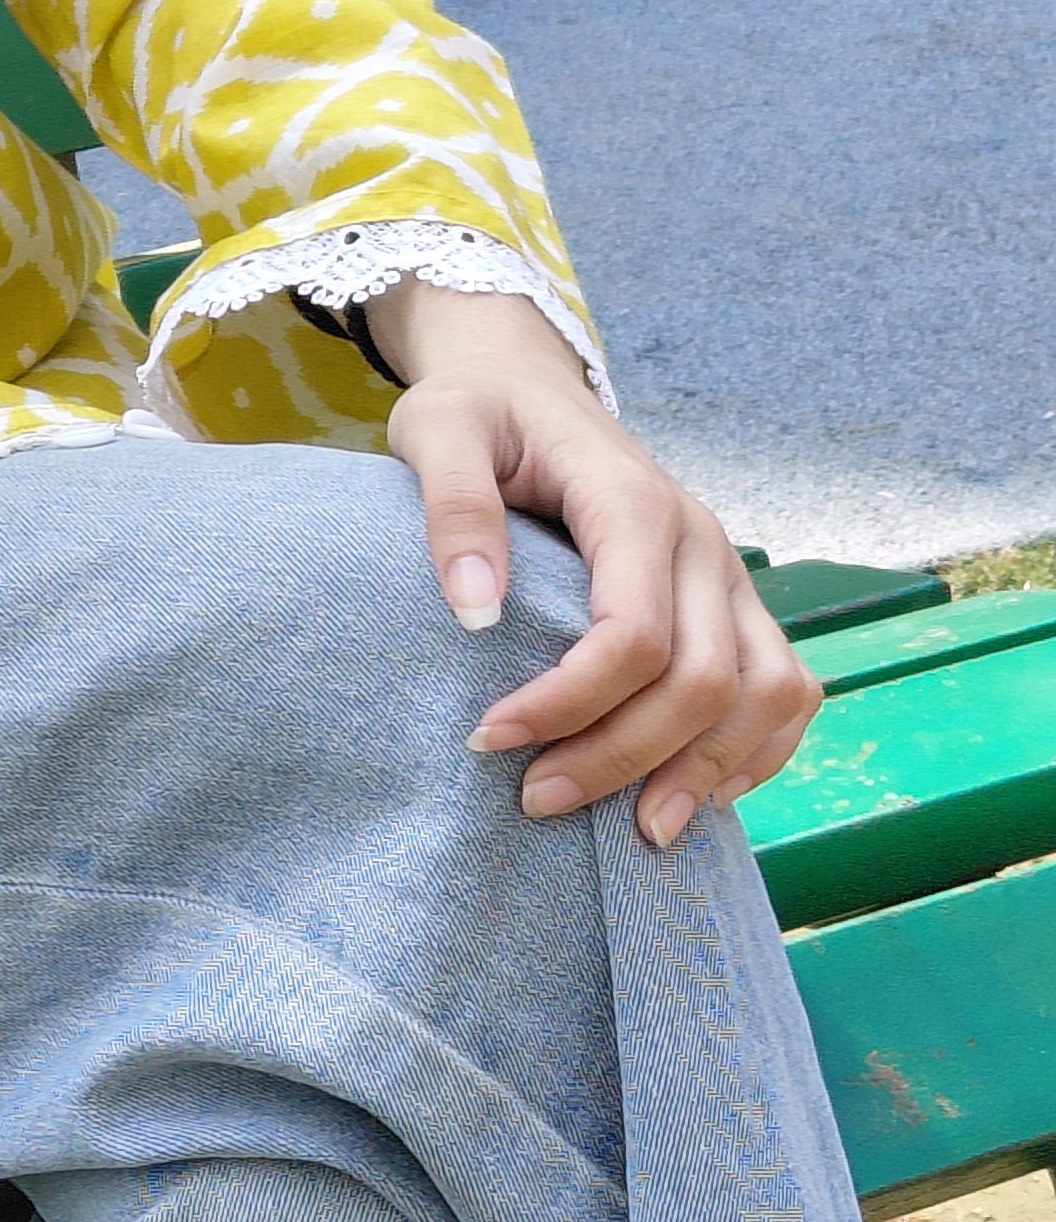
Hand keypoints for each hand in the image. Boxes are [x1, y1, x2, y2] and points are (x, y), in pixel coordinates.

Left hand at [372, 283, 821, 848]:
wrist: (527, 387)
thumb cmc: (479, 413)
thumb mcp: (436, 430)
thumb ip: (453, 508)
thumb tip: (474, 615)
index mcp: (632, 498)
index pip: (634, 633)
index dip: (570, 703)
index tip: (488, 739)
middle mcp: (700, 539)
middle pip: (702, 681)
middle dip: (623, 757)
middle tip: (534, 800)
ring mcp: (728, 573)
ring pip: (765, 694)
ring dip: (706, 772)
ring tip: (636, 833)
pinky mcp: (735, 602)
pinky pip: (784, 690)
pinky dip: (755, 752)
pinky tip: (693, 794)